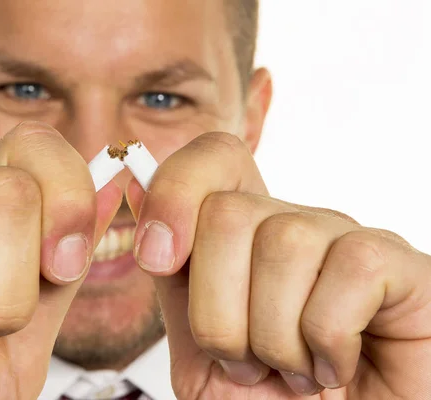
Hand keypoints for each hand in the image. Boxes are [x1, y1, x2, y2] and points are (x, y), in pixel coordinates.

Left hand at [126, 132, 430, 398]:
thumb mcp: (199, 347)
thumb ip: (172, 276)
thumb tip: (136, 187)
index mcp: (243, 237)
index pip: (212, 157)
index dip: (174, 192)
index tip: (157, 258)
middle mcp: (293, 224)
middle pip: (227, 212)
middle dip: (219, 313)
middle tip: (247, 359)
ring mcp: (345, 240)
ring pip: (283, 243)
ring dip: (273, 338)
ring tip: (292, 370)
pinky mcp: (400, 265)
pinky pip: (349, 270)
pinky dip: (328, 341)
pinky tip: (335, 364)